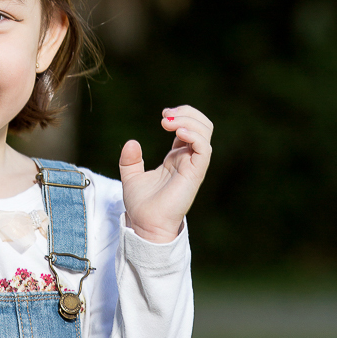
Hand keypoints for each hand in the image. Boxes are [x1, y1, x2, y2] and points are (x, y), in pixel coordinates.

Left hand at [119, 106, 212, 242]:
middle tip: (166, 115)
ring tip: (168, 122)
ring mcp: (193, 166)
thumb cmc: (142, 206)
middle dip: (187, 113)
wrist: (145, 224)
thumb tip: (132, 142)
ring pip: (206, 133)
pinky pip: (204, 149)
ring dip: (189, 120)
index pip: (189, 128)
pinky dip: (193, 135)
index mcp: (176, 158)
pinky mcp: (195, 174)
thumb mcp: (131, 177)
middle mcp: (187, 160)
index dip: (180, 116)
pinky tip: (177, 133)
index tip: (163, 116)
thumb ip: (130, 160)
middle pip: (202, 126)